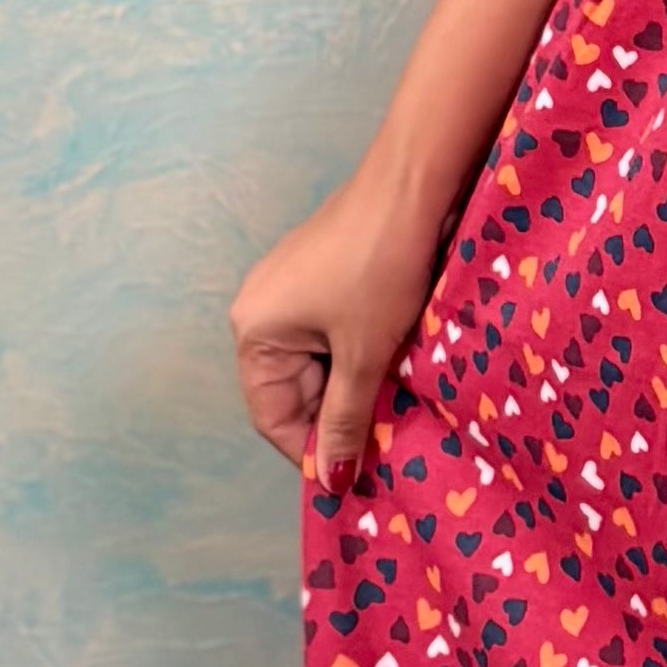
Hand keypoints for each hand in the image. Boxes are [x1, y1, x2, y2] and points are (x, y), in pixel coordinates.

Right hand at [229, 162, 444, 484]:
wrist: (412, 186)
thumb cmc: (381, 267)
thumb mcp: (365, 354)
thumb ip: (346, 419)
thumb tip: (332, 480)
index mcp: (254, 330)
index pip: (272, 415)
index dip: (312, 450)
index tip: (352, 477)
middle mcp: (259, 310)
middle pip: (293, 390)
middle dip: (337, 417)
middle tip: (383, 444)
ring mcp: (289, 289)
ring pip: (318, 364)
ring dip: (353, 387)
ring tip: (394, 404)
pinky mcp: (320, 275)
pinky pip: (331, 334)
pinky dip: (359, 355)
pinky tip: (394, 364)